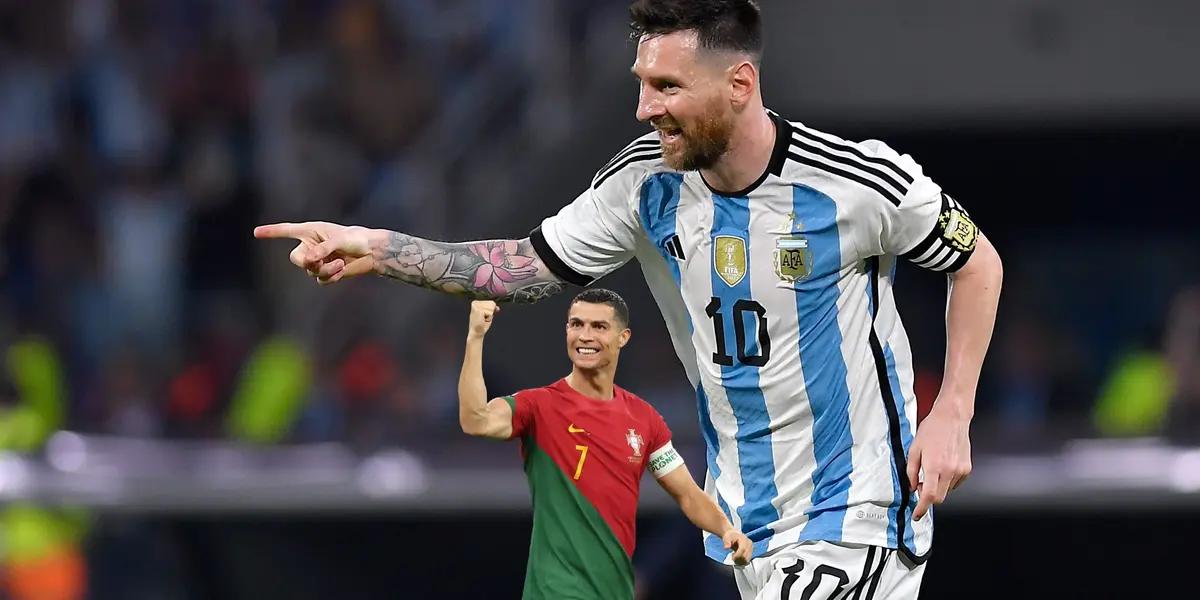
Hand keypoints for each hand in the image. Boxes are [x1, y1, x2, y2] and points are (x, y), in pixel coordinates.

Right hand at [254, 221, 379, 284]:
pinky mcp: (327, 272)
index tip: (256, 233)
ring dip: (324, 269)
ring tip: (339, 262)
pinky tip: (341, 268)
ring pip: (310, 271)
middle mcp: (311, 245)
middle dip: (306, 262)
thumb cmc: (356, 239)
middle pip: (296, 259)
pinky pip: (321, 279)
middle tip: (318, 260)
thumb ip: (323, 249)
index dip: (272, 232)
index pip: (287, 231)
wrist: (371, 252)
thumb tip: (310, 260)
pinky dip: (331, 276)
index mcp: (311, 231)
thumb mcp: (340, 240)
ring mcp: (318, 260)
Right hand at [468, 301, 499, 337]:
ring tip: (483, 319)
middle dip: (490, 313)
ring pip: (492, 308)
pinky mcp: (479, 311)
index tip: (484, 316)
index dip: (491, 311)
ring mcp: (476, 306)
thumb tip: (498, 308)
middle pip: (492, 304)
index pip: (491, 302)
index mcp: (476, 302)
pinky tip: (483, 321)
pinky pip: (491, 313)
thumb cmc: (481, 325)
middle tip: (483, 319)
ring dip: (490, 316)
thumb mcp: (488, 314)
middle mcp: (475, 303)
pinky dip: (489, 318)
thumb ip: (492, 309)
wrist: (476, 333)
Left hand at [722, 528, 751, 565]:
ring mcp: (751, 549)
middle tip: (732, 557)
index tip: (732, 557)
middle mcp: (749, 544)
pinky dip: (741, 562)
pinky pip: (747, 561)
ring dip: (739, 561)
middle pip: (745, 556)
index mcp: (744, 539)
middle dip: (738, 559)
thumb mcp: (727, 538)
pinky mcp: (750, 553)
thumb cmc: (731, 537)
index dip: (737, 555)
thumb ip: (726, 542)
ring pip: (747, 560)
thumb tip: (726, 547)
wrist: (734, 536)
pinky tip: (737, 559)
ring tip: (734, 558)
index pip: (743, 549)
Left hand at [907, 397, 972, 520]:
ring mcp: (961, 470)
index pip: (929, 496)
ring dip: (938, 487)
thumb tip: (912, 488)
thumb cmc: (932, 430)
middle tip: (920, 486)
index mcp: (934, 467)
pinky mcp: (967, 468)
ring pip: (948, 491)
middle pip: (939, 498)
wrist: (952, 418)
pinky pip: (955, 483)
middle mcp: (950, 471)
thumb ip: (911, 471)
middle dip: (928, 498)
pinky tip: (943, 467)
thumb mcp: (914, 449)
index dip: (921, 509)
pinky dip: (947, 481)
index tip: (916, 515)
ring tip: (932, 470)